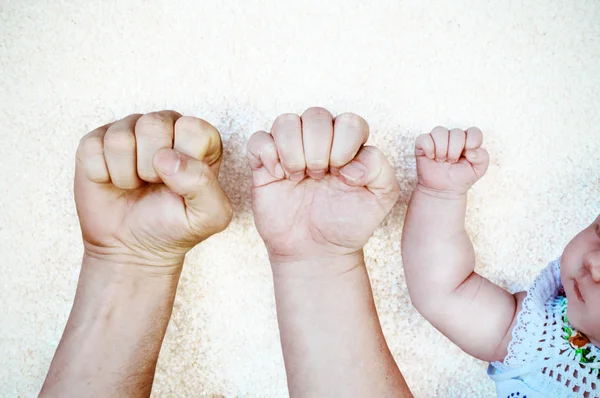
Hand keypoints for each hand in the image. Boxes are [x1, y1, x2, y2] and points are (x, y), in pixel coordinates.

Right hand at [75, 111, 232, 269]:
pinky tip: (112, 183)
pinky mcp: (96, 141)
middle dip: (151, 167)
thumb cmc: (174, 227)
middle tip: (154, 185)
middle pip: (153, 125)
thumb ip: (204, 184)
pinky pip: (92, 147)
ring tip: (135, 185)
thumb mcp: (208, 217)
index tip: (180, 183)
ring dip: (126, 174)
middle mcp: (166, 127)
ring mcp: (129, 130)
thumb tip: (167, 158)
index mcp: (200, 139)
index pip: (193, 128)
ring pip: (120, 137)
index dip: (184, 160)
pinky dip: (101, 174)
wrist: (132, 249)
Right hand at [247, 107, 399, 266]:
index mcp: (348, 144)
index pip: (349, 121)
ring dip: (293, 150)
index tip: (343, 177)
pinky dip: (268, 154)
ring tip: (298, 176)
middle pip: (315, 115)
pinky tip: (279, 176)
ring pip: (286, 121)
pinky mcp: (264, 165)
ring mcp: (290, 151)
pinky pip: (258, 139)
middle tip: (319, 177)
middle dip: (318, 149)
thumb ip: (380, 169)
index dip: (345, 145)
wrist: (316, 251)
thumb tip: (349, 162)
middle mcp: (319, 141)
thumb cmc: (347, 222)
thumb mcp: (381, 198)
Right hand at [415, 126, 488, 195]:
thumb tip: (470, 151)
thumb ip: (482, 157)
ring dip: (441, 149)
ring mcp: (437, 139)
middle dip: (455, 151)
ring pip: (439, 131)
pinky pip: (424, 138)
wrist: (443, 190)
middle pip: (456, 132)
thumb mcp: (478, 170)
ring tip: (441, 160)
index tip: (468, 156)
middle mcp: (453, 137)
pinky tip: (431, 157)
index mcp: (468, 140)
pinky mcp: (423, 144)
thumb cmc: (460, 178)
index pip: (473, 132)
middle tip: (452, 162)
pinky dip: (428, 148)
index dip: (472, 143)